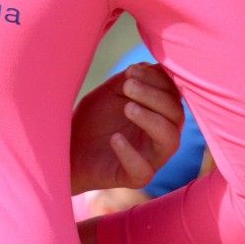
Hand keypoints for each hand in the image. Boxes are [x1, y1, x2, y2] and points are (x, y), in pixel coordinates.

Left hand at [70, 62, 183, 193]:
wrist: (68, 147)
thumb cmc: (94, 118)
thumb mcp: (111, 93)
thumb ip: (131, 80)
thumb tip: (151, 66)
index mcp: (160, 112)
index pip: (173, 94)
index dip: (158, 79)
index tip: (131, 71)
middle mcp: (161, 135)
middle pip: (176, 115)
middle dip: (154, 96)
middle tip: (128, 85)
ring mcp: (151, 157)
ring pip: (170, 140)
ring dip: (151, 120)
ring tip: (127, 107)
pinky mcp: (133, 177)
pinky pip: (143, 170)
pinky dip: (131, 153)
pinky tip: (115, 138)